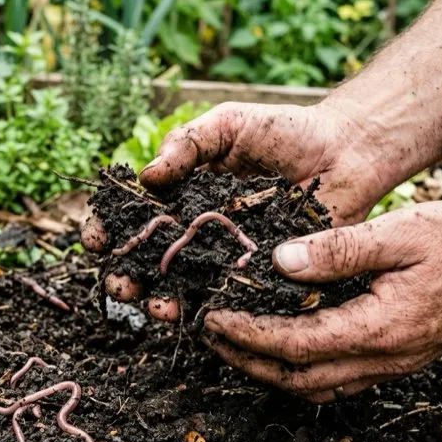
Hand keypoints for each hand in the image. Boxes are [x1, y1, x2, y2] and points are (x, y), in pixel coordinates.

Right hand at [82, 101, 394, 319]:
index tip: (96, 240)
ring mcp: (226, 256)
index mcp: (180, 195)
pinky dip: (211, 310)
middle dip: (126, 276)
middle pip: (148, 261)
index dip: (107, 230)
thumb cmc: (284, 131)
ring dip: (161, 302)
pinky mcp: (260, 275)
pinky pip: (231, 298)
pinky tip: (198, 316)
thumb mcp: (227, 124)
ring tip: (155, 308)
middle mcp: (196, 231)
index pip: (131, 217)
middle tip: (120, 285)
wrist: (345, 151)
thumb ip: (187, 144)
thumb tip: (146, 178)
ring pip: (184, 287)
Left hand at [202, 200, 441, 402]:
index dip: (248, 334)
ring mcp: (390, 365)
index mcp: (381, 327)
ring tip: (232, 344)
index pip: (296, 344)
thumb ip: (340, 248)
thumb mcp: (401, 232)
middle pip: (298, 378)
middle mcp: (383, 358)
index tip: (212, 318)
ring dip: (268, 370)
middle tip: (207, 337)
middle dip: (246, 361)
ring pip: (315, 386)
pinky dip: (298, 369)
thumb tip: (279, 260)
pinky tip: (279, 346)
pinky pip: (336, 379)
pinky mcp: (394, 359)